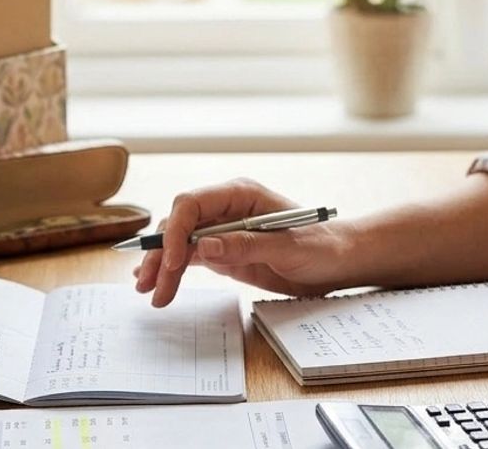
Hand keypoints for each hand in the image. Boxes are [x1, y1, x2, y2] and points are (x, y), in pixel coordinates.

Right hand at [132, 178, 357, 306]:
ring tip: (149, 292)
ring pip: (180, 244)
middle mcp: (226, 208)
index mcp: (241, 194)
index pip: (192, 203)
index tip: (173, 262)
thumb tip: (204, 247)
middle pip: (179, 225)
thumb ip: (246, 245)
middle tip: (150, 285)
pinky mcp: (223, 251)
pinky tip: (158, 283)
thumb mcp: (288, 247)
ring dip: (163, 266)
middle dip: (162, 254)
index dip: (176, 231)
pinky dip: (174, 270)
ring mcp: (222, 230)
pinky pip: (191, 258)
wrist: (338, 261)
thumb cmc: (321, 245)